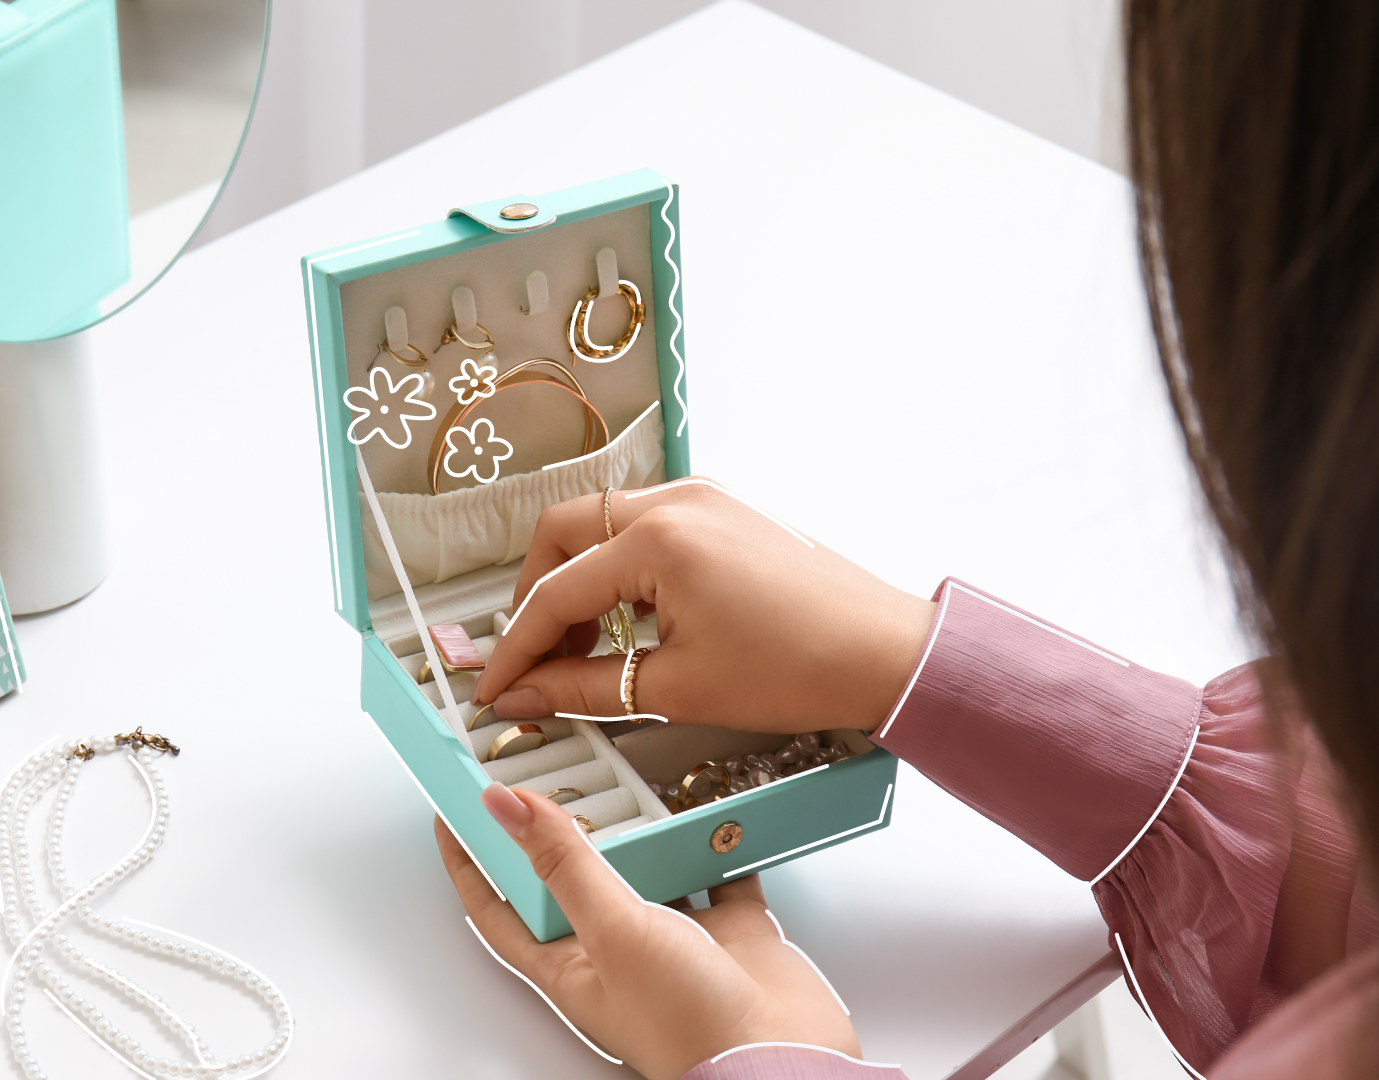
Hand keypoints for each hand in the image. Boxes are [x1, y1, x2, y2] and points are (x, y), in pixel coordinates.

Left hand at [438, 784, 859, 1079]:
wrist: (781, 1065)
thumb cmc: (687, 1027)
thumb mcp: (612, 930)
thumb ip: (563, 863)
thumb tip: (504, 806)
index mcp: (568, 965)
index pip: (497, 908)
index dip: (470, 861)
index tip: (452, 809)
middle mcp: (616, 952)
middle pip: (575, 878)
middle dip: (564, 828)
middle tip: (549, 770)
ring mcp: (675, 941)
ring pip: (647, 868)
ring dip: (643, 828)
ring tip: (628, 776)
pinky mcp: (730, 932)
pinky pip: (716, 870)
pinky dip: (715, 838)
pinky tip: (711, 806)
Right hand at [472, 478, 935, 732]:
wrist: (886, 652)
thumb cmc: (797, 668)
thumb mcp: (676, 688)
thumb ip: (583, 687)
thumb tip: (524, 695)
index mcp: (657, 540)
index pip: (555, 593)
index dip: (516, 649)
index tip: (494, 688)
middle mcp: (675, 500)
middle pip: (563, 532)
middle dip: (536, 594)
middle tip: (533, 656)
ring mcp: (703, 495)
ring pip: (602, 523)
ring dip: (578, 577)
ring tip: (582, 645)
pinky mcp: (725, 507)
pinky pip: (646, 524)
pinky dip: (621, 566)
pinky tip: (632, 619)